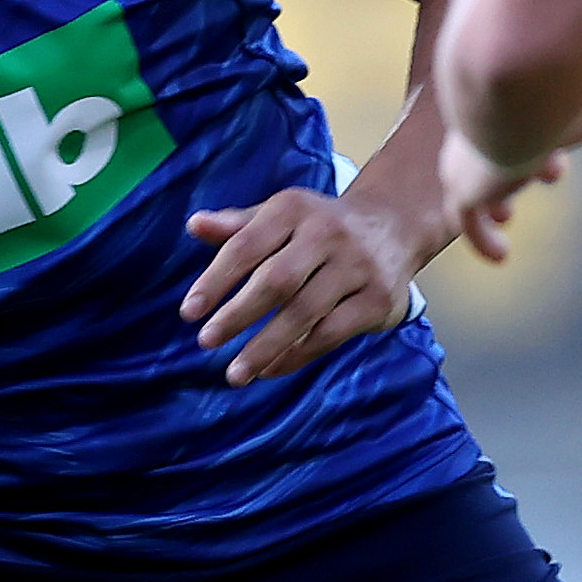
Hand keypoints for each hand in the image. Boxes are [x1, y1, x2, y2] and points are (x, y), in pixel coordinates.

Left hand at [182, 189, 417, 384]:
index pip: (246, 246)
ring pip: (304, 313)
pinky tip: (269, 369)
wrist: (393, 225)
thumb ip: (236, 226)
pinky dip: (297, 355)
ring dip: (265, 347)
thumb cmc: (316, 225)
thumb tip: (194, 225)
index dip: (215, 280)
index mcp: (293, 209)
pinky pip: (332, 333)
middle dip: (238, 315)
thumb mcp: (278, 215)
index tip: (189, 312)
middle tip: (205, 341)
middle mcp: (327, 234)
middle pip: (276, 281)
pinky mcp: (378, 299)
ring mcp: (357, 267)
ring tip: (235, 372)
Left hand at [442, 59, 581, 260]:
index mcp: (512, 99)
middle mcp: (482, 127)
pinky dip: (481, 238)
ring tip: (505, 216)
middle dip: (507, 166)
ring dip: (493, 199)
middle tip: (526, 182)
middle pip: (486, 152)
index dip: (536, 142)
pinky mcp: (467, 190)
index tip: (556, 163)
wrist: (520, 78)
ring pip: (471, 184)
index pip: (513, 122)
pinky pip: (467, 222)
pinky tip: (499, 255)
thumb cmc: (571, 77)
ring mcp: (468, 160)